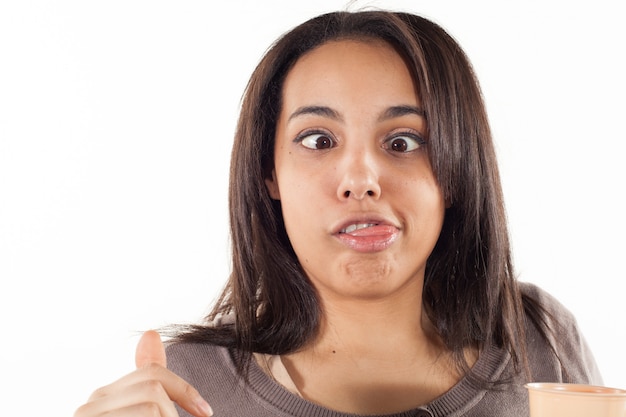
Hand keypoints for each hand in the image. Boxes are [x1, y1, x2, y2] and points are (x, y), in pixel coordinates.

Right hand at [74, 330, 212, 416]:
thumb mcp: (139, 412)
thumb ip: (146, 381)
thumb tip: (151, 333)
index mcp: (103, 399)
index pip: (153, 376)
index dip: (184, 391)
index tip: (206, 413)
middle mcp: (90, 407)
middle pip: (153, 389)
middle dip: (175, 410)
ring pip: (152, 406)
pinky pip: (147, 415)